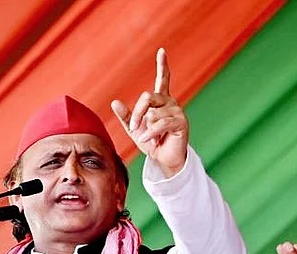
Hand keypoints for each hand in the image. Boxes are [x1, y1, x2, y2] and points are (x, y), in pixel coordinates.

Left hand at [111, 48, 188, 176]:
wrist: (164, 159)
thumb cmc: (151, 142)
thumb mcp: (134, 129)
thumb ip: (125, 116)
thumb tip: (114, 102)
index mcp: (161, 101)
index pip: (163, 79)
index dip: (163, 65)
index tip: (162, 51)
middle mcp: (170, 102)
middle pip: (148, 97)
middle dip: (137, 113)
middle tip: (133, 128)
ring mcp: (177, 111)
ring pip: (153, 113)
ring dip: (146, 129)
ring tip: (151, 139)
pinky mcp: (181, 122)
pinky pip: (160, 123)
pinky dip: (150, 133)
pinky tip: (148, 141)